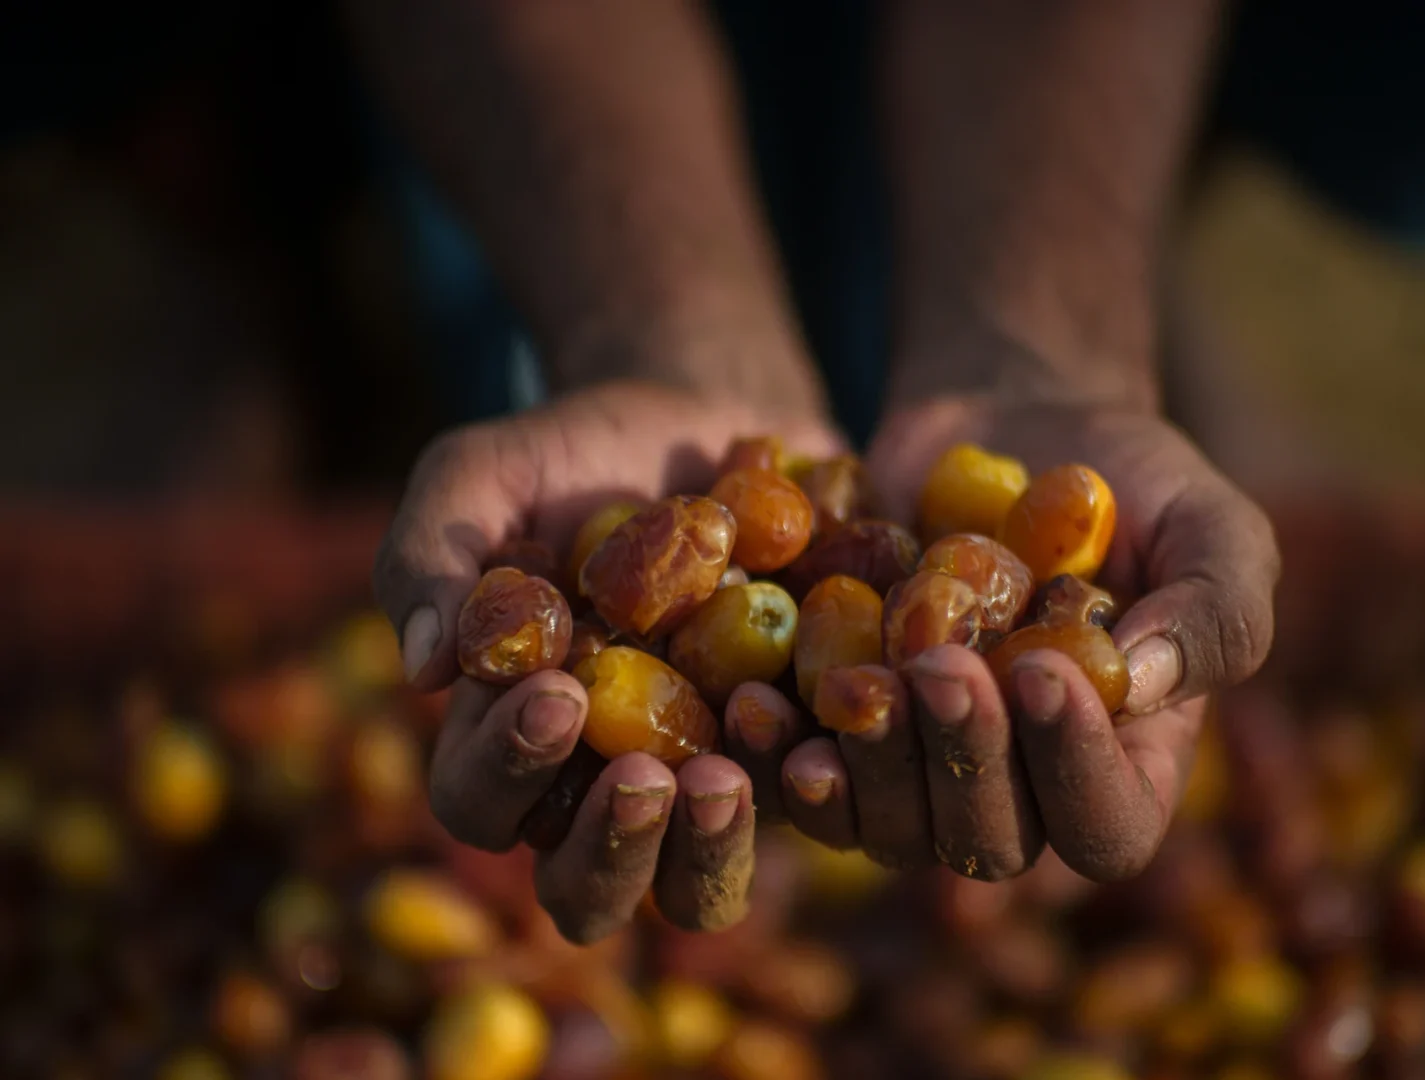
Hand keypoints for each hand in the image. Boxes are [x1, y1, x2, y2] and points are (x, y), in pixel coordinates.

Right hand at [373, 380, 843, 941]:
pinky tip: (822, 718)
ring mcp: (703, 779)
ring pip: (696, 890)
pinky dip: (810, 783)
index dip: (505, 770)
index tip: (556, 692)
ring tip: (722, 773)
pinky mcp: (794, 756)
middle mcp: (599, 781)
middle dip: (608, 849)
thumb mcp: (489, 472)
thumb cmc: (579, 452)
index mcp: (511, 734)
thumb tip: (421, 668)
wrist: (715, 420)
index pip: (478, 803)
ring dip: (705, 851)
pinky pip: (806, 814)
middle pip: (583, 893)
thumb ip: (432, 551)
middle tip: (644, 774)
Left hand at [778, 394, 1278, 882]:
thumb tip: (1145, 682)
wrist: (1003, 431)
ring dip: (866, 773)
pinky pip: (810, 782)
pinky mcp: (847, 734)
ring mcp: (925, 768)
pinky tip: (758, 706)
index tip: (1040, 668)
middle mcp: (1024, 789)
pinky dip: (782, 754)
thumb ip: (1217, 607)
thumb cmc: (1125, 480)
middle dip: (964, 759)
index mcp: (1125, 763)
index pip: (1108, 825)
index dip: (1074, 771)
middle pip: (989, 841)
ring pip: (891, 828)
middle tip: (940, 665)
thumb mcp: (1207, 523)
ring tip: (845, 694)